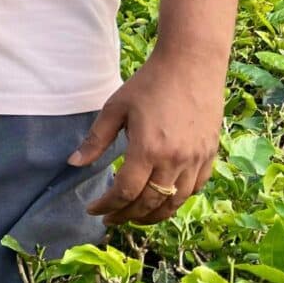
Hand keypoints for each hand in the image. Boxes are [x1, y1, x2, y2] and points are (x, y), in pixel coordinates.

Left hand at [76, 49, 225, 225]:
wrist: (192, 64)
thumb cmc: (149, 83)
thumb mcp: (115, 108)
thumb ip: (95, 140)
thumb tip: (73, 164)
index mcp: (147, 149)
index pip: (125, 192)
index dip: (107, 206)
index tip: (93, 209)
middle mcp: (174, 160)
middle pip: (149, 203)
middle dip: (127, 216)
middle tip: (110, 218)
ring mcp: (196, 159)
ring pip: (174, 202)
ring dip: (152, 215)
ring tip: (134, 216)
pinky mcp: (209, 154)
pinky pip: (194, 189)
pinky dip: (177, 200)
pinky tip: (162, 199)